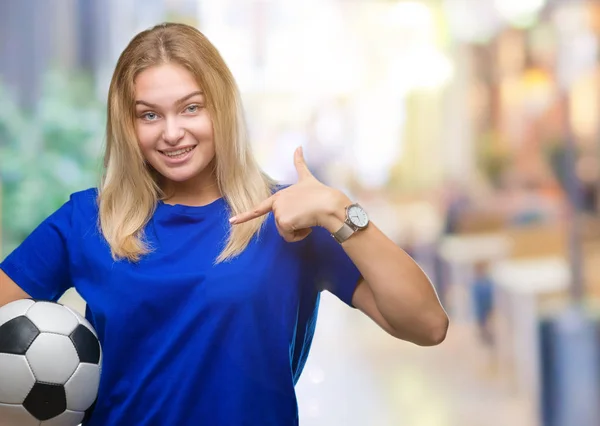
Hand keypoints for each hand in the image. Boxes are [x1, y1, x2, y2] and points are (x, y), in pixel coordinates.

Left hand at [229, 147, 349, 241]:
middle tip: (306, 215)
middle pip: (281, 223)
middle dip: (294, 224)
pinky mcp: (283, 222)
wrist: (329, 204)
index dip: (245, 216)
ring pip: (285, 232)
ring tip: (308, 218)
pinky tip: (307, 225)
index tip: (232, 222)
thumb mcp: (307, 178)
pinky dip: (300, 235)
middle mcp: (276, 204)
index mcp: (279, 196)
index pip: (260, 208)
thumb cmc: (320, 193)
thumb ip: (300, 164)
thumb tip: (298, 146)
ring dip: (298, 230)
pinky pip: (289, 236)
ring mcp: (278, 213)